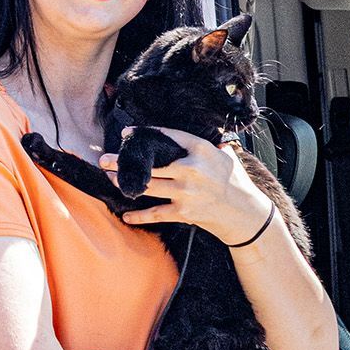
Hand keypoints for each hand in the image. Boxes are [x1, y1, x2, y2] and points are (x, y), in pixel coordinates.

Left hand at [100, 130, 272, 246]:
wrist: (245, 213)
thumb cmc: (234, 181)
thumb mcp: (225, 156)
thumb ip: (209, 144)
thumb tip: (192, 135)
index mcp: (201, 149)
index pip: (167, 137)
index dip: (144, 134)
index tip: (127, 133)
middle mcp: (190, 168)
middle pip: (151, 163)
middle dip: (124, 161)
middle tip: (104, 159)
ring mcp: (185, 191)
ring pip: (148, 185)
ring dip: (126, 183)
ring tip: (110, 177)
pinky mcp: (183, 211)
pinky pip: (156, 213)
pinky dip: (140, 216)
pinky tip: (126, 216)